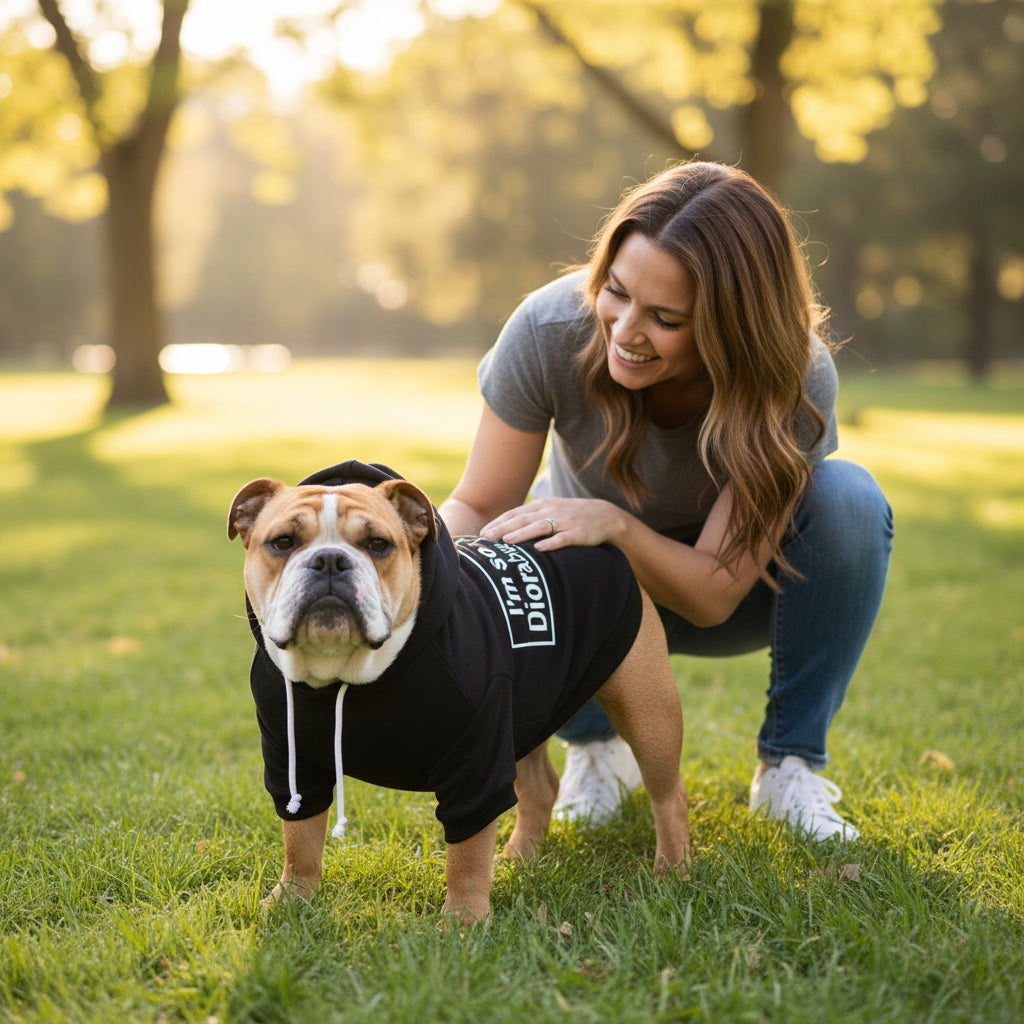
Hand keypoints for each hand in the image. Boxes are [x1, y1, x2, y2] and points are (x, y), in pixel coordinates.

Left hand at [479, 498, 625, 551]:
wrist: (605, 515)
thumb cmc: (572, 516)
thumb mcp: (550, 510)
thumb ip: (530, 518)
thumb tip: (505, 529)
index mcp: (542, 505)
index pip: (515, 513)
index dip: (499, 522)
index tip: (482, 533)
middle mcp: (551, 511)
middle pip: (523, 519)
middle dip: (503, 528)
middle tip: (487, 538)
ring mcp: (565, 522)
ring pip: (539, 527)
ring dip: (522, 534)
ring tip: (507, 541)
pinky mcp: (578, 533)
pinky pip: (563, 538)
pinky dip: (551, 543)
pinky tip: (539, 549)